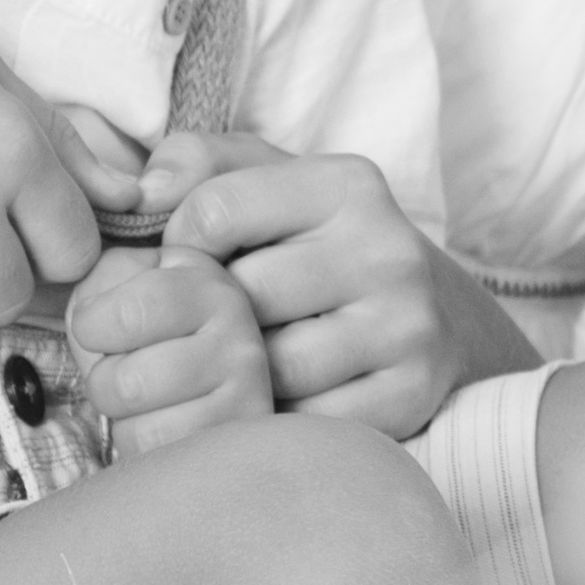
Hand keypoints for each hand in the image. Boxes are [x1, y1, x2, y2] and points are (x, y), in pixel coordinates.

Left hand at [64, 239, 274, 460]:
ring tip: (146, 402)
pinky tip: (163, 426)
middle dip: (104, 384)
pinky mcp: (237, 446)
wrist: (214, 377)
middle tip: (125, 374)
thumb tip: (90, 315)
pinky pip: (160, 461)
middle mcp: (240, 339)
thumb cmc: (155, 329)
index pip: (128, 314)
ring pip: (141, 430)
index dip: (91, 327)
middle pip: (127, 383)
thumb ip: (103, 281)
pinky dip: (143, 451)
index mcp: (207, 287)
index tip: (99, 329)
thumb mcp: (130, 283)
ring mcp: (247, 399)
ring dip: (125, 422)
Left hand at [137, 129, 470, 441]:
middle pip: (242, 297)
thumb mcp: (271, 183)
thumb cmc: (323, 248)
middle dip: (212, 316)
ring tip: (247, 360)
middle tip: (211, 324)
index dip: (181, 245)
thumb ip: (198, 165)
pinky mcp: (413, 392)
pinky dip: (281, 416)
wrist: (438, 318)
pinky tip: (283, 396)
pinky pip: (309, 419)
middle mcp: (387, 251)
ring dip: (245, 372)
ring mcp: (406, 326)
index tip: (193, 263)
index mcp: (347, 186)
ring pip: (274, 367)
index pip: (215, 212)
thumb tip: (146, 192)